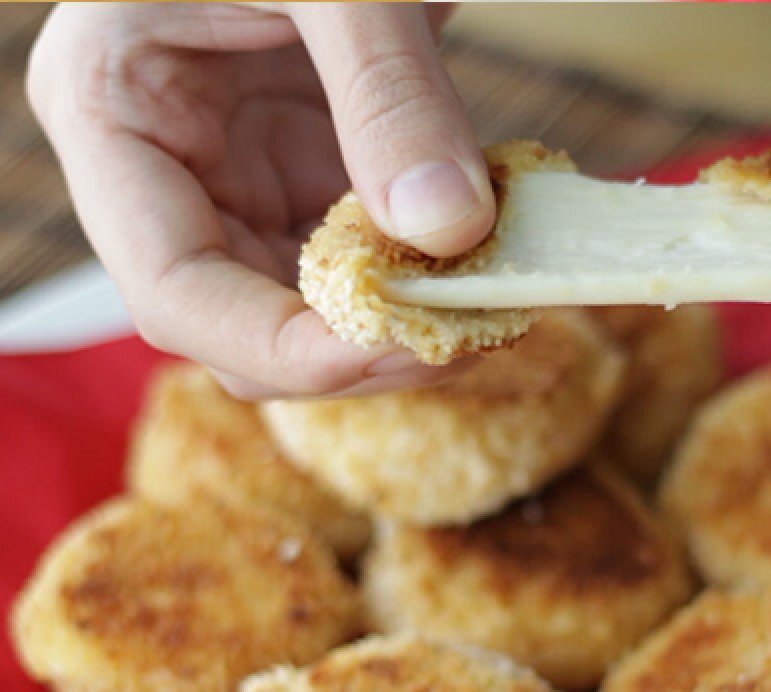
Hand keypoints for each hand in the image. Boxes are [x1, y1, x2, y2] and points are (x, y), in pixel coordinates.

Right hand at [28, 3, 489, 398]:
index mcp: (110, 107)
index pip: (174, 289)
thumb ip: (388, 93)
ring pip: (305, 314)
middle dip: (355, 352)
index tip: (401, 347)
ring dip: (398, 330)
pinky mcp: (301, 175)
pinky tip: (484, 268)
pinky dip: (421, 282)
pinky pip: (357, 266)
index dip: (284, 345)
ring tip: (492, 307)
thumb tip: (452, 231)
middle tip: (472, 337)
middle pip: (241, 325)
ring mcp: (235, 178)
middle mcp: (164, 167)